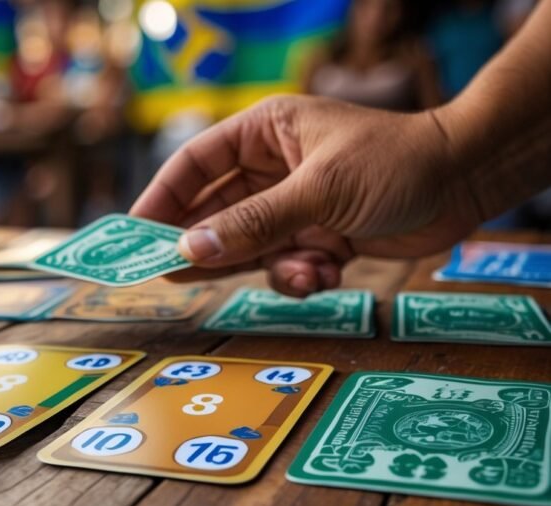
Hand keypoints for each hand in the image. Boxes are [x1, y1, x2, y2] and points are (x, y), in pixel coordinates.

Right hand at [130, 95, 486, 295]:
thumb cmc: (393, 163)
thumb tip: (191, 251)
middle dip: (204, 245)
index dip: (162, 197)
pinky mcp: (317, 238)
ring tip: (298, 272)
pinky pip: (286, 265)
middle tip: (167, 275)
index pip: (196, 164)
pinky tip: (327, 273)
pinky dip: (302, 277)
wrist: (465, 182)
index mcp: (264, 134)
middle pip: (216, 212)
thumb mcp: (319, 191)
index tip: (134, 232)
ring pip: (252, 247)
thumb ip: (254, 223)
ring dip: (267, 267)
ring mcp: (293, 206)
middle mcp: (271, 169)